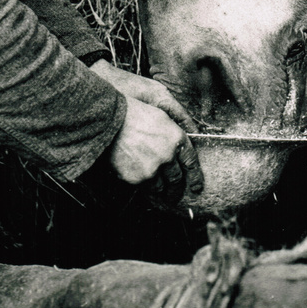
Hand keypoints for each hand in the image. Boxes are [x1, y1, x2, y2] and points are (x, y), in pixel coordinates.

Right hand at [90, 62, 203, 199]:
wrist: (109, 121)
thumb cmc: (134, 113)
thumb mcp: (162, 117)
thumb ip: (174, 135)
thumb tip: (180, 151)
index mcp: (176, 139)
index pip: (191, 163)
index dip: (195, 177)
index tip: (196, 187)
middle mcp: (167, 156)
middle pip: (177, 179)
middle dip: (177, 188)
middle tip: (175, 194)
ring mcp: (152, 169)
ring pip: (161, 187)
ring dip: (161, 189)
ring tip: (158, 190)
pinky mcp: (136, 178)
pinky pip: (144, 187)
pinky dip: (144, 185)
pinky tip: (140, 181)